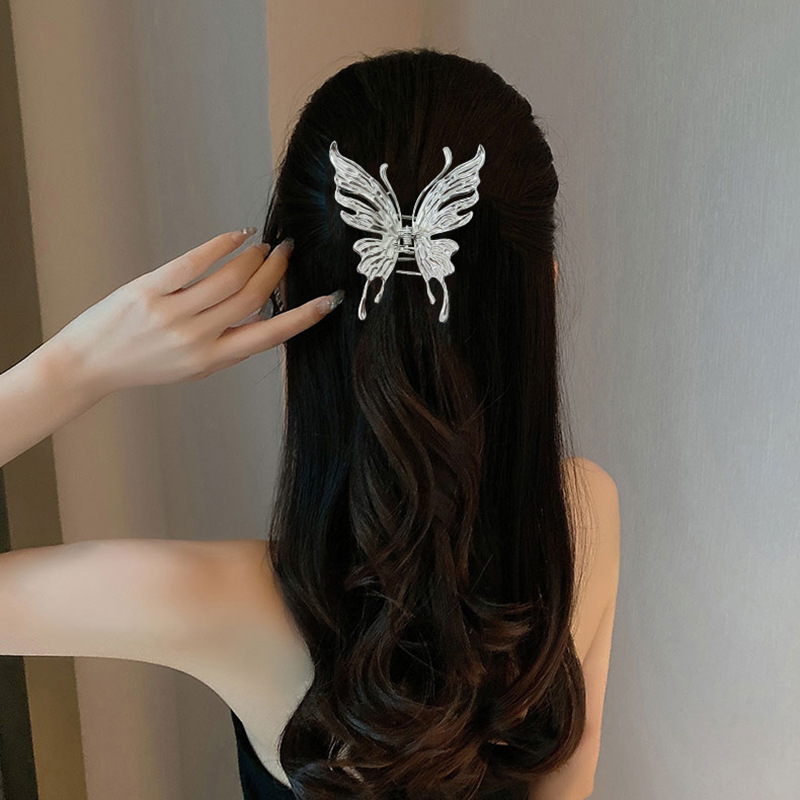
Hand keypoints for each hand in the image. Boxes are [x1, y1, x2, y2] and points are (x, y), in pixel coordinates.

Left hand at [50, 230, 342, 395]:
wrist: (89, 365)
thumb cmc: (143, 366)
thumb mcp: (193, 368)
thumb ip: (227, 346)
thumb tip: (261, 314)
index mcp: (212, 360)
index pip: (269, 335)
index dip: (303, 316)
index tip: (328, 300)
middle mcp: (196, 337)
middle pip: (252, 297)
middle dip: (276, 272)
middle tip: (288, 253)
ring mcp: (172, 313)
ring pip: (229, 278)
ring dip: (253, 257)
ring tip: (263, 246)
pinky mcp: (149, 290)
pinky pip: (193, 262)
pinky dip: (221, 245)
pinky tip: (237, 236)